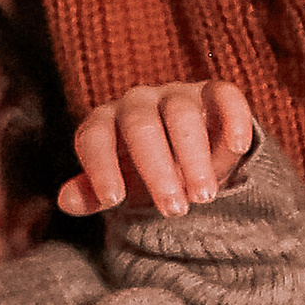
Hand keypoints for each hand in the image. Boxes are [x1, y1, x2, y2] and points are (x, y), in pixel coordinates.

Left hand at [58, 80, 256, 220]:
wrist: (186, 157)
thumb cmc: (141, 173)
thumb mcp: (118, 186)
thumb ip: (92, 193)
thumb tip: (66, 200)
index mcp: (106, 122)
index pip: (95, 137)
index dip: (100, 167)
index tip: (113, 201)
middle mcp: (137, 102)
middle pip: (141, 127)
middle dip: (157, 170)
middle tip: (174, 211)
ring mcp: (176, 94)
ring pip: (181, 114)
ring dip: (193, 156)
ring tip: (203, 197)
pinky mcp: (212, 93)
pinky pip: (224, 94)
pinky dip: (233, 117)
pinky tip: (238, 147)